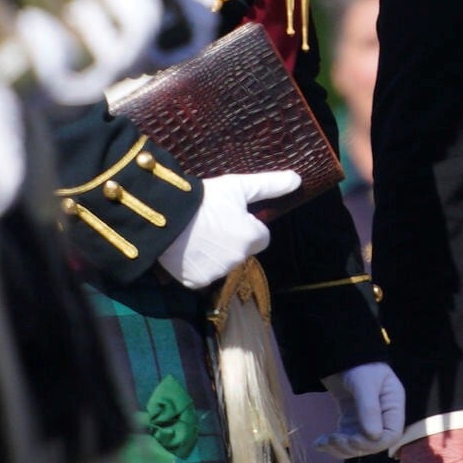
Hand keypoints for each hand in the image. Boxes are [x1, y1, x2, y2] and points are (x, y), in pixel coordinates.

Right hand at [158, 168, 299, 286]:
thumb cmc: (205, 199)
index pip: (261, 236)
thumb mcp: (237, 186)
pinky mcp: (196, 281)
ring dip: (213, 253)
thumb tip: (297, 180)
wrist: (165, 214)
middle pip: (240, 251)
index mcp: (252, 238)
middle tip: (210, 223)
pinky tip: (186, 248)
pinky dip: (195, 265)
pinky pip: (201, 275)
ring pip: (221, 263)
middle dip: (230, 240)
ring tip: (195, 233)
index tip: (230, 215)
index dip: (247, 225)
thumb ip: (269, 185)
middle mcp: (239, 259)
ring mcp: (217, 273)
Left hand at [315, 362, 409, 455]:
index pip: (392, 434)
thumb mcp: (364, 383)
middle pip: (374, 443)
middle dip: (354, 446)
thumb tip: (373, 436)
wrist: (339, 354)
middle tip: (335, 440)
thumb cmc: (358, 364)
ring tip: (324, 442)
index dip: (375, 443)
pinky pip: (345, 439)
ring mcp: (366, 420)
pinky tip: (319, 443)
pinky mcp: (351, 421)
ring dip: (341, 448)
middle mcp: (382, 416)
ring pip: (358, 445)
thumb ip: (369, 408)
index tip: (354, 440)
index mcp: (393, 405)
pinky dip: (332, 445)